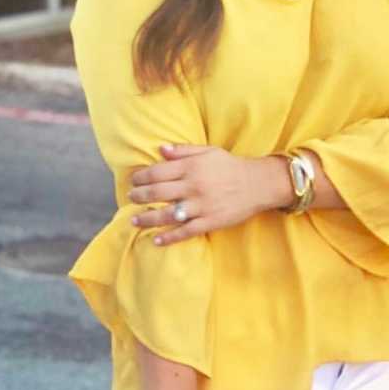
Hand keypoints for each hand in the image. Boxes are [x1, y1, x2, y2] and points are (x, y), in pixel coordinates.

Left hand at [128, 144, 263, 245]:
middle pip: (157, 192)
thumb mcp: (208, 152)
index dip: (141, 177)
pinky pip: (185, 232)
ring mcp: (201, 206)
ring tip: (134, 221)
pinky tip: (157, 240)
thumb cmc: (230, 166)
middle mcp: (193, 186)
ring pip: (166, 214)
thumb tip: (160, 149)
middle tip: (130, 198)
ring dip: (147, 219)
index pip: (157, 172)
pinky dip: (169, 237)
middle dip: (139, 196)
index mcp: (191, 167)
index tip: (133, 181)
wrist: (258, 184)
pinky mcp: (209, 222)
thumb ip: (183, 150)